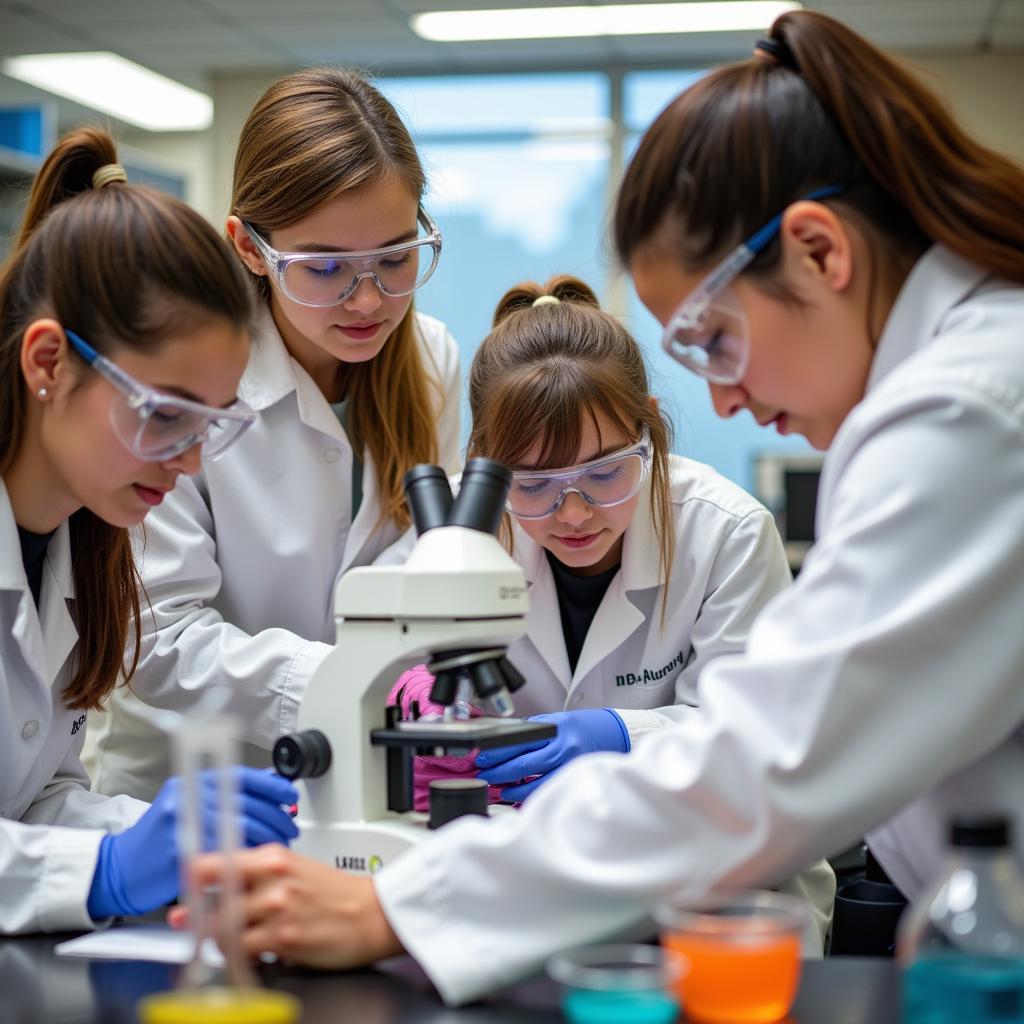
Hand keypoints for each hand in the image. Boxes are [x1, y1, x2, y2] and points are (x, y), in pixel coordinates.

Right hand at [87, 768, 297, 918]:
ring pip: (239, 826)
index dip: (271, 786)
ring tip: (282, 843)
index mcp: (191, 782)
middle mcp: (186, 797)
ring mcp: (182, 824)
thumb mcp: (188, 807)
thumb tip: (268, 785)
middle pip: (244, 802)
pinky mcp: (181, 852)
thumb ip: (223, 796)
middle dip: (275, 815)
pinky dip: (247, 855)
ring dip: (268, 836)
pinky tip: (260, 860)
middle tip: (290, 826)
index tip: (290, 796)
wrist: (119, 870)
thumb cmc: (158, 840)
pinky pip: (225, 851)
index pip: (240, 776)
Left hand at [168, 845, 403, 969]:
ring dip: (219, 940)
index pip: (213, 863)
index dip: (190, 880)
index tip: (182, 891)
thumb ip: (257, 876)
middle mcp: (272, 878)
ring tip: (229, 940)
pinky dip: (240, 956)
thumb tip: (217, 887)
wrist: (373, 914)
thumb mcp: (295, 870)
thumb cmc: (336, 894)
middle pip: (212, 900)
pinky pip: (242, 952)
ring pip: (222, 929)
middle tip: (190, 921)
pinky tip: (250, 954)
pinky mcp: (283, 938)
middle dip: (197, 916)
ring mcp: (276, 908)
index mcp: (273, 857)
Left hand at [474, 708, 629, 801]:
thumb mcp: (556, 721)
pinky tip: (518, 795)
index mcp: (555, 730)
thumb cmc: (582, 727)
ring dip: (513, 789)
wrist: (613, 734)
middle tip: (484, 775)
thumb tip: (504, 743)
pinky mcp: (572, 780)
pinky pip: (547, 791)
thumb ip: (533, 731)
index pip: (518, 742)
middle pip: (523, 765)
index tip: (483, 757)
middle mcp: (562, 749)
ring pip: (534, 785)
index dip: (497, 752)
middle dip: (499, 772)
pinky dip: (530, 795)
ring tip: (500, 789)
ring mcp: (568, 767)